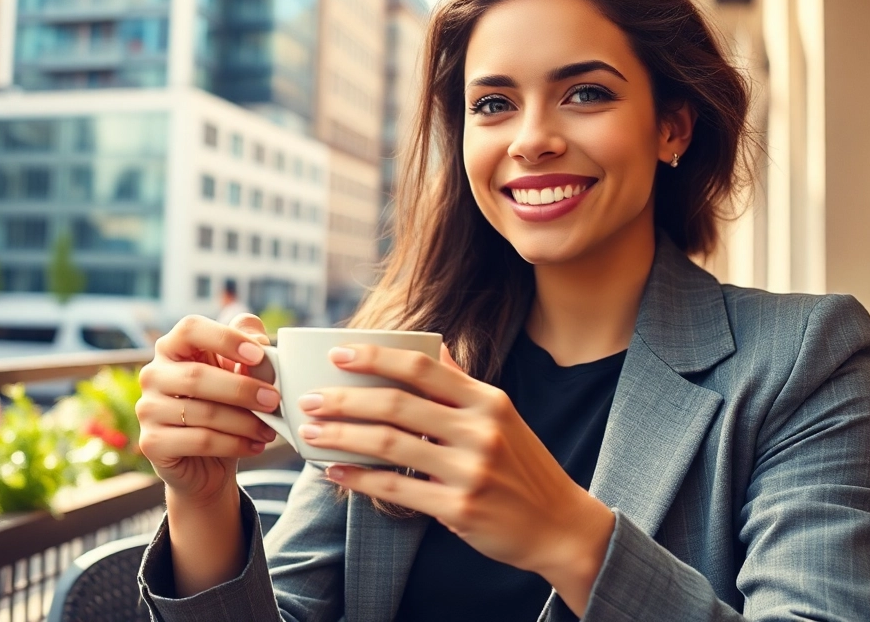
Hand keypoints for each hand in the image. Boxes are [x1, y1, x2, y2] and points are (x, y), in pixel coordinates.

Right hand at [135, 314, 280, 506]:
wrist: (207, 460)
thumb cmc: (224, 407)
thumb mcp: (239, 373)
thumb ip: (249, 347)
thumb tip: (258, 337)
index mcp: (172, 347)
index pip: (191, 329)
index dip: (226, 339)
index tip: (259, 355)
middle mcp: (153, 374)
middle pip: (197, 376)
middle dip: (242, 389)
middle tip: (273, 400)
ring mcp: (148, 409)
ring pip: (203, 413)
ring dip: (244, 422)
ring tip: (269, 429)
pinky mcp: (152, 443)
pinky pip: (200, 441)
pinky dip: (234, 444)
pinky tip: (254, 445)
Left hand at [295, 345, 614, 613]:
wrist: (560, 525)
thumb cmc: (523, 468)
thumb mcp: (502, 417)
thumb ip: (463, 384)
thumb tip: (433, 345)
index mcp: (488, 401)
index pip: (423, 368)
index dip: (376, 357)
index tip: (338, 355)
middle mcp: (480, 430)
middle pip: (397, 404)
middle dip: (345, 399)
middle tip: (309, 399)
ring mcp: (471, 470)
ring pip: (390, 444)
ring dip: (342, 436)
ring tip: (311, 433)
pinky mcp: (460, 508)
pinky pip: (397, 489)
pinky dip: (360, 478)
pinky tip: (336, 471)